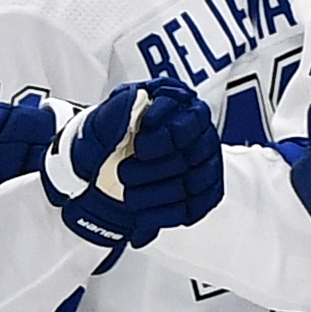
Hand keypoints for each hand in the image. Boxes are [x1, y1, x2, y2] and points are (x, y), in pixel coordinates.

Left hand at [40, 79, 222, 250]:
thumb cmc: (111, 134)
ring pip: (192, 185)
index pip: (189, 122)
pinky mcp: (202, 194)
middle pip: (190, 158)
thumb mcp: (106, 117)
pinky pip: (193, 209)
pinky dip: (164, 215)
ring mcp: (205, 164)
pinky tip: (142, 213)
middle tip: (124, 173)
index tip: (140, 147)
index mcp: (180, 105)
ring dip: (155, 194)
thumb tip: (133, 97)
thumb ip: (119, 107)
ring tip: (129, 195)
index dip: (165, 139)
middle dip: (151, 171)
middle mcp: (200, 134)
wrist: (105, 160)